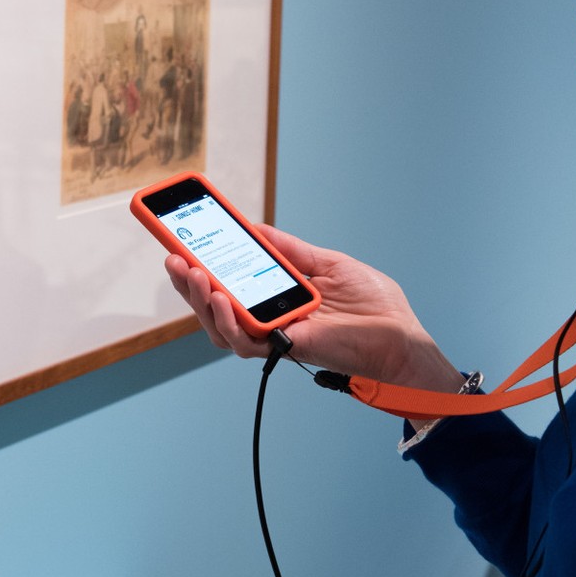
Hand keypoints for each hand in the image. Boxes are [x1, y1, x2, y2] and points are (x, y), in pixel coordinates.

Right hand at [165, 225, 466, 391]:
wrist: (401, 337)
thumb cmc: (374, 306)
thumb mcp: (329, 264)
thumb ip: (290, 251)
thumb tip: (257, 228)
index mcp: (279, 294)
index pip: (231, 280)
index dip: (203, 263)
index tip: (181, 239)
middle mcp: (270, 316)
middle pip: (215, 304)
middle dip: (189, 281)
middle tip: (174, 256)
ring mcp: (274, 334)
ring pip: (220, 325)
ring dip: (200, 300)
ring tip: (192, 274)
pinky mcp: (284, 347)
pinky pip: (243, 341)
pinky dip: (226, 320)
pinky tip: (218, 297)